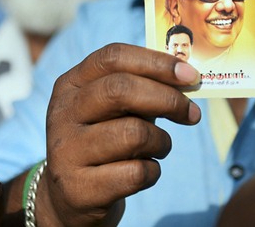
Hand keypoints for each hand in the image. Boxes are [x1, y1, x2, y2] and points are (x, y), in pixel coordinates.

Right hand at [36, 43, 201, 225]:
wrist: (70, 197)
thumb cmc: (104, 141)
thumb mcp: (113, 109)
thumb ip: (142, 88)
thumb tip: (187, 77)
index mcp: (70, 84)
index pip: (112, 57)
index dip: (155, 62)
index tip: (190, 75)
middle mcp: (62, 113)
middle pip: (120, 90)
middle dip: (167, 99)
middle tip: (192, 113)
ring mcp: (66, 151)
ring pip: (133, 134)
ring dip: (162, 142)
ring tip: (160, 147)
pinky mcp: (78, 188)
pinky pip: (135, 173)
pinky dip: (153, 172)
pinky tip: (144, 172)